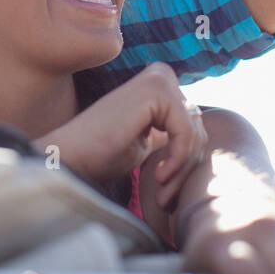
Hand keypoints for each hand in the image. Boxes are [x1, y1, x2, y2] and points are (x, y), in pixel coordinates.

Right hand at [37, 62, 206, 206]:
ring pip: (195, 133)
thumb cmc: (102, 154)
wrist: (72, 156)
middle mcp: (161, 74)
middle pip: (198, 128)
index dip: (185, 161)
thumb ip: (172, 133)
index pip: (194, 125)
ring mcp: (159, 79)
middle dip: (185, 167)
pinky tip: (158, 177)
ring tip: (161, 194)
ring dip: (181, 170)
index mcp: (160, 83)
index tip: (167, 191)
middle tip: (166, 199)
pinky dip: (177, 161)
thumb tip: (202, 137)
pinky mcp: (157, 90)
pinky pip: (186, 133)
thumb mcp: (147, 142)